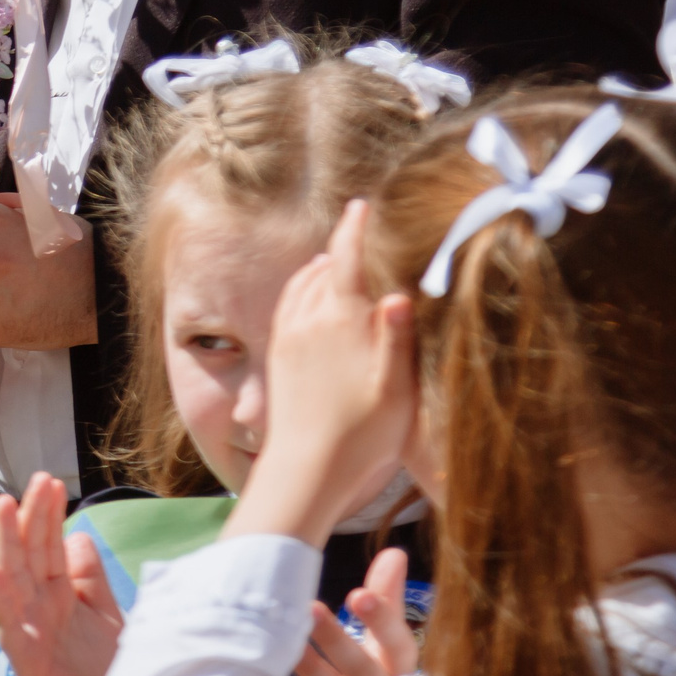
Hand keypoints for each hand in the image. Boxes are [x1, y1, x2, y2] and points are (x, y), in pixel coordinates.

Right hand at [0, 474, 123, 675]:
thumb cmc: (106, 671)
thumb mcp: (106, 613)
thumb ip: (91, 576)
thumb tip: (78, 534)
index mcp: (58, 593)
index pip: (49, 544)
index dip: (48, 514)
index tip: (51, 483)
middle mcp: (39, 606)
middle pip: (29, 553)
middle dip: (29, 515)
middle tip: (35, 481)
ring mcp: (31, 629)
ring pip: (12, 579)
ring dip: (6, 542)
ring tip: (3, 506)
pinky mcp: (28, 659)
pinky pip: (9, 625)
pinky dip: (0, 598)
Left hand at [224, 201, 414, 548]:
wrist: (305, 469)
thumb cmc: (362, 435)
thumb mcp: (396, 390)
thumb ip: (396, 340)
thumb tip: (396, 294)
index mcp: (341, 319)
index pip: (345, 258)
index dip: (354, 229)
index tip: (360, 206)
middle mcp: (308, 320)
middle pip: (321, 267)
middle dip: (340, 246)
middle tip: (356, 232)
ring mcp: (288, 337)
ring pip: (301, 286)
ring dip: (318, 268)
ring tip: (333, 261)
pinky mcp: (278, 356)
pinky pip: (287, 306)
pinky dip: (300, 290)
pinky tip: (310, 301)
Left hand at [291, 546, 418, 675]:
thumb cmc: (379, 670)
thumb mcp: (387, 637)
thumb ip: (387, 597)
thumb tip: (395, 552)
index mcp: (398, 669)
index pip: (398, 645)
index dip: (381, 620)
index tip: (357, 594)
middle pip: (363, 670)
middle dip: (338, 640)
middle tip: (312, 607)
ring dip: (312, 671)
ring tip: (288, 644)